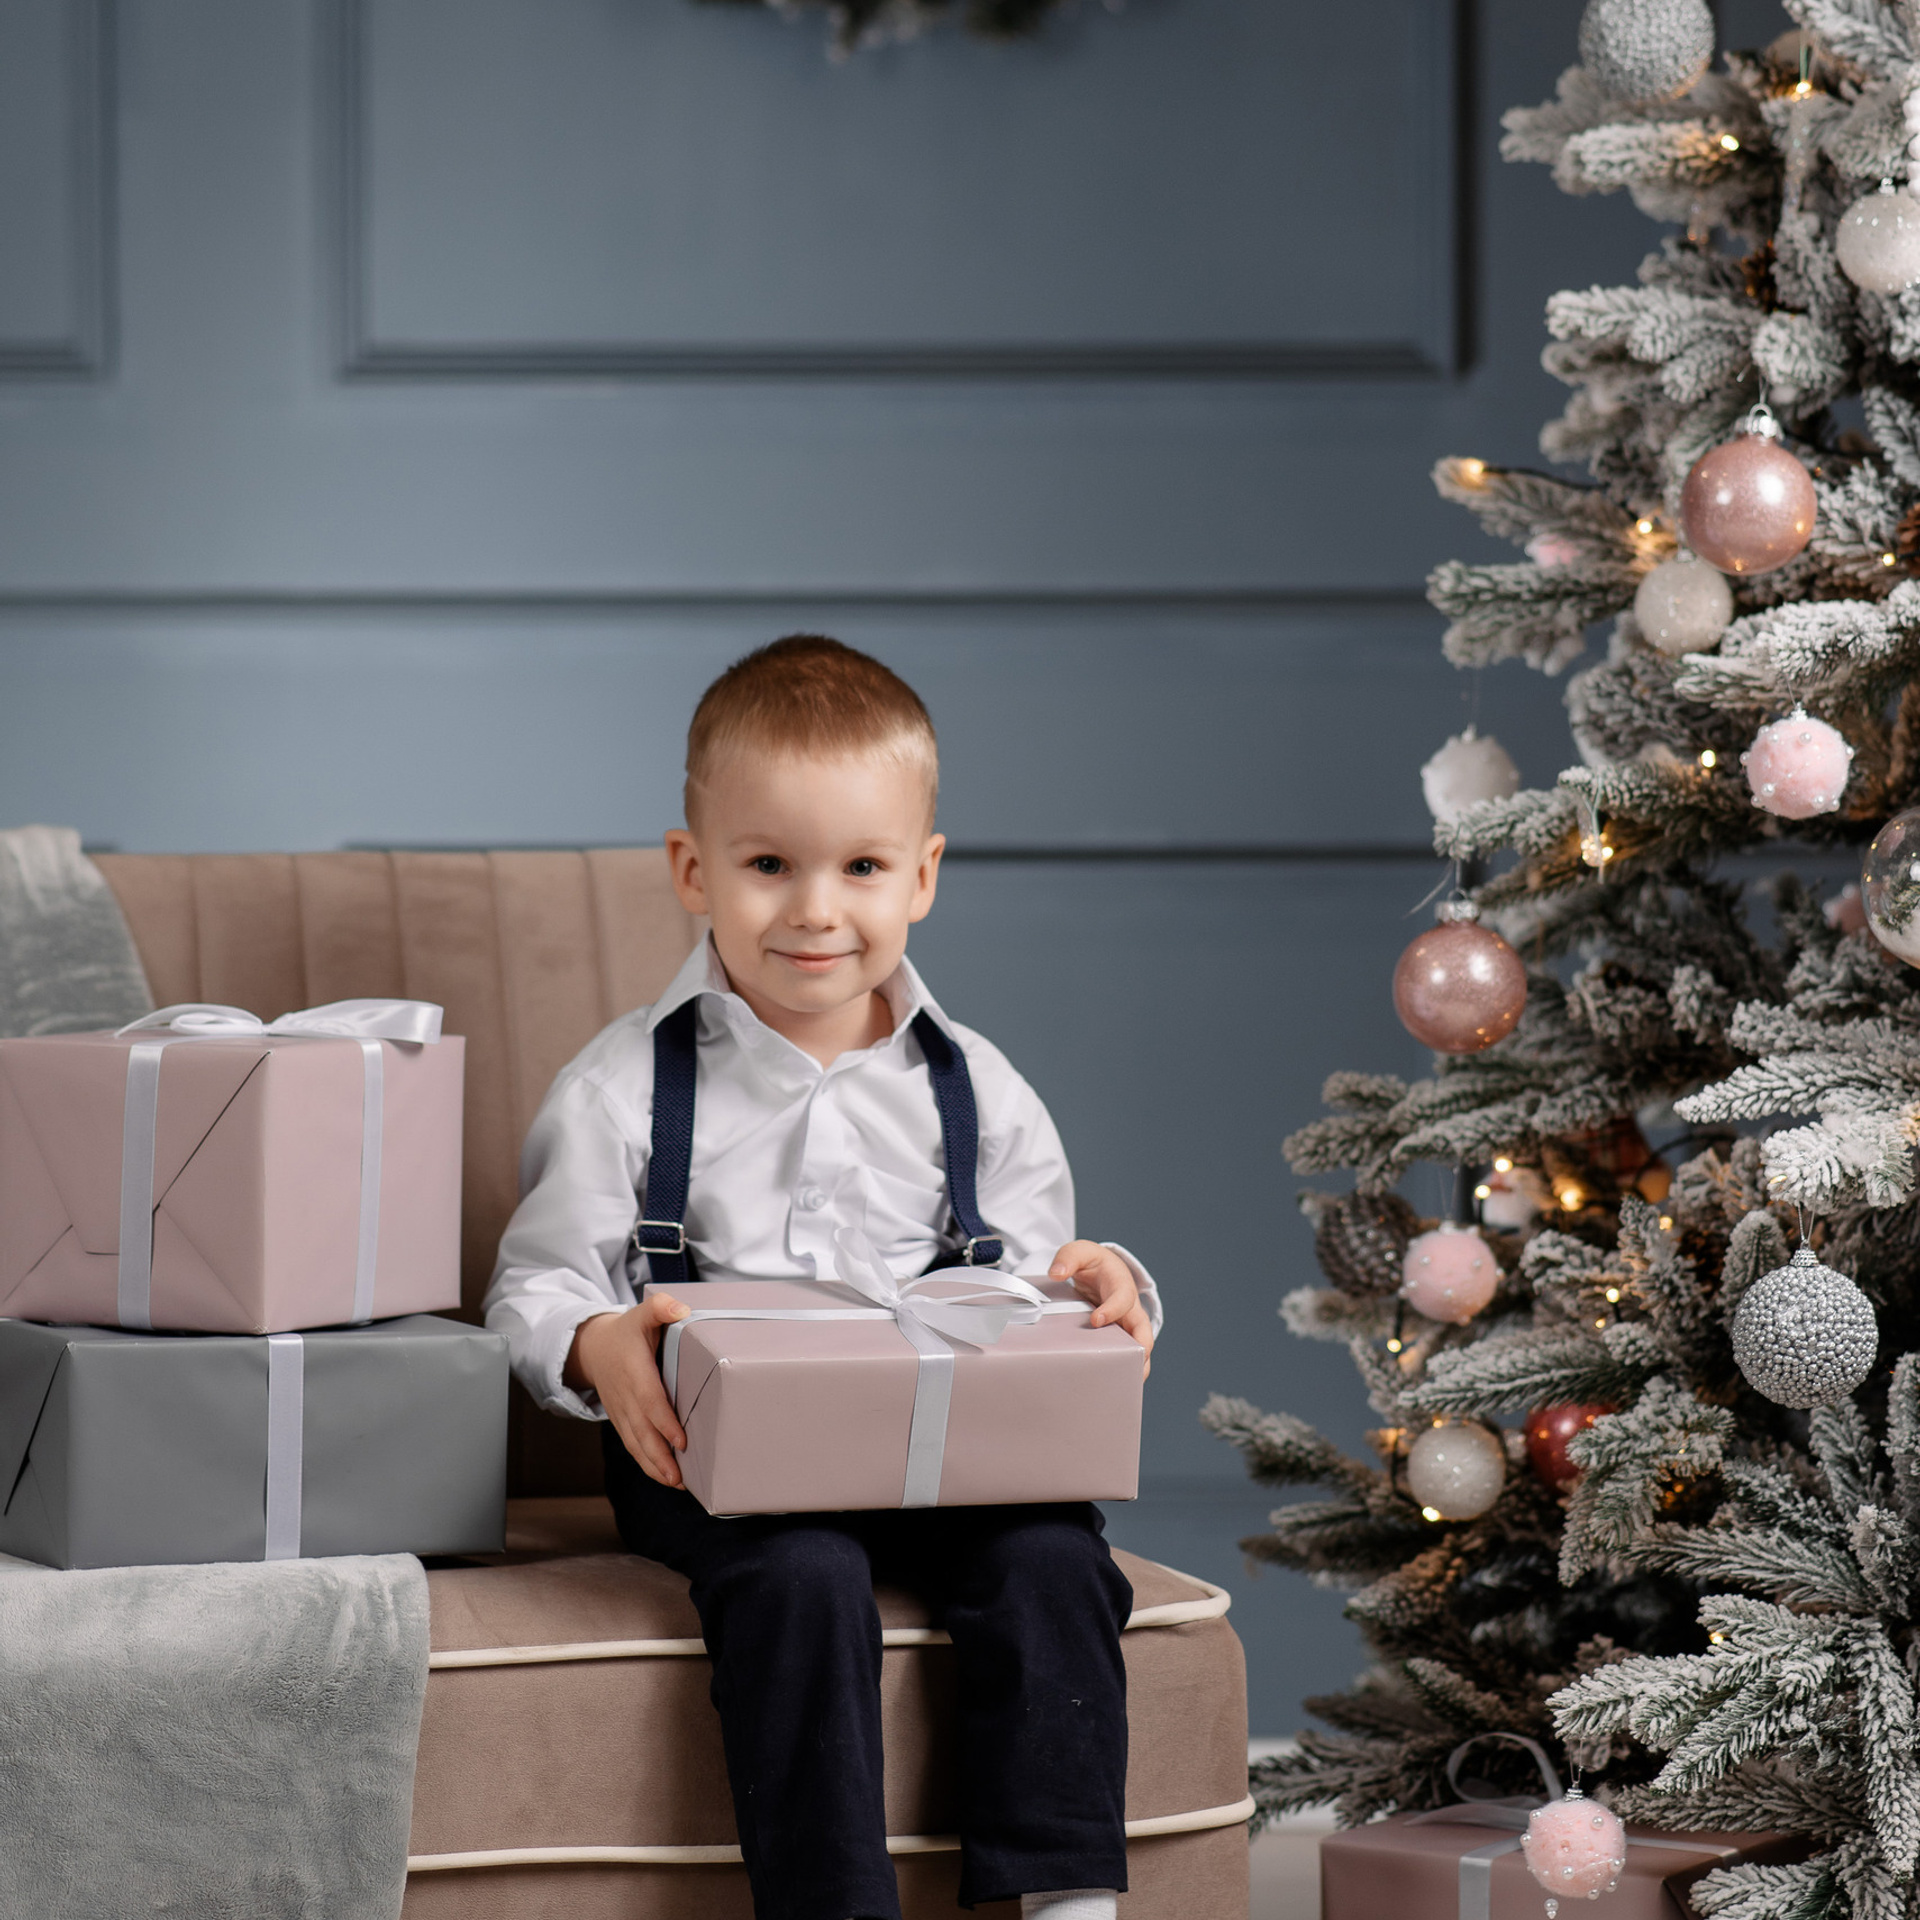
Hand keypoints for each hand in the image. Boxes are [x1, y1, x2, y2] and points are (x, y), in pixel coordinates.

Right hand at [565, 1295, 692, 1487]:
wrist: (593, 1349)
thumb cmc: (626, 1332)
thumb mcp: (642, 1313)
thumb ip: (660, 1308)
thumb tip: (681, 1310)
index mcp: (634, 1371)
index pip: (649, 1400)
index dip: (663, 1421)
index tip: (680, 1440)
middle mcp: (625, 1396)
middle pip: (642, 1431)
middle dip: (660, 1455)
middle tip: (680, 1477)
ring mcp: (621, 1412)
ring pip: (637, 1444)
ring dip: (655, 1466)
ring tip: (677, 1483)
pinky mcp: (622, 1422)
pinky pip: (633, 1446)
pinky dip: (648, 1464)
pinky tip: (666, 1478)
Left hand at [1049, 1241, 1152, 1376]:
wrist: (1100, 1270)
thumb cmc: (1092, 1262)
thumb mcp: (1080, 1252)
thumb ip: (1068, 1258)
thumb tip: (1056, 1273)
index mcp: (1121, 1284)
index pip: (1122, 1298)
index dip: (1112, 1310)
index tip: (1096, 1321)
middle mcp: (1130, 1307)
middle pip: (1143, 1330)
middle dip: (1140, 1348)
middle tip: (1130, 1365)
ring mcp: (1127, 1324)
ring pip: (1140, 1347)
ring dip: (1136, 1365)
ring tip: (1124, 1385)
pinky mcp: (1120, 1336)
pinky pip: (1127, 1354)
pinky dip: (1125, 1369)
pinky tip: (1113, 1386)